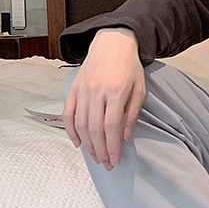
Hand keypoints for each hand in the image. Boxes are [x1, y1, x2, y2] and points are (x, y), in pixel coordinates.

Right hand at [62, 27, 145, 170]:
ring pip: (81, 124)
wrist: (112, 43)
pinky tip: (78, 142)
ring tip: (95, 156)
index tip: (115, 160)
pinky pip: (68, 113)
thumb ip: (131, 114)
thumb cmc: (129, 67)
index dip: (112, 146)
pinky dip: (71, 130)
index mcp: (116, 91)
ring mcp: (83, 90)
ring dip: (87, 144)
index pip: (111, 126)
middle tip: (106, 164)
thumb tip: (125, 137)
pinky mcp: (73, 89)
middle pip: (95, 129)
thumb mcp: (139, 89)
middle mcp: (97, 91)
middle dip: (100, 150)